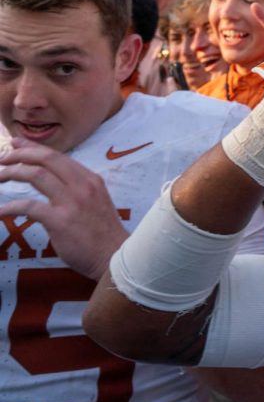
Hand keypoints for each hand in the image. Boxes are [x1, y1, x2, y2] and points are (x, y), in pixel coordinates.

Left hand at [0, 139, 127, 279]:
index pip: (58, 156)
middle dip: (20, 154)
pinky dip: (11, 207)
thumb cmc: (102, 234)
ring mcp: (72, 202)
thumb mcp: (96, 202)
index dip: (33, 148)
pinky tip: (0, 211)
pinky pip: (29, 207)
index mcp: (90, 180)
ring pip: (36, 175)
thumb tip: (53, 181)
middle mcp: (83, 186)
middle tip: (3, 158)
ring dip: (12, 173)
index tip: (16, 144)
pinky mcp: (61, 221)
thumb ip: (77, 190)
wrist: (114, 257)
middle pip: (46, 159)